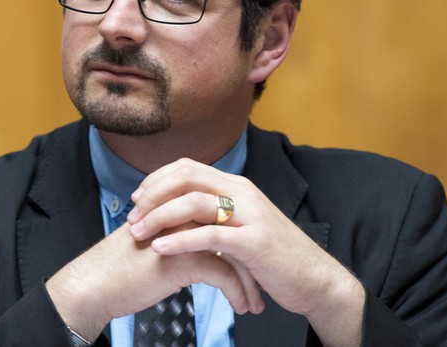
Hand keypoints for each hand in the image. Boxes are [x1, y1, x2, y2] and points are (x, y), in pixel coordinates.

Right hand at [46, 221, 262, 341]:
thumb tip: (201, 245)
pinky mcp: (184, 257)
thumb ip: (175, 234)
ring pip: (235, 253)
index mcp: (175, 207)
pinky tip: (239, 307)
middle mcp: (183, 215)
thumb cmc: (118, 268)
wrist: (94, 284)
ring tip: (254, 302)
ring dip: (249, 281)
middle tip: (262, 283)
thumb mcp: (152, 242)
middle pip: (233, 232)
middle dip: (252, 261)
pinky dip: (237, 293)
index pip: (222, 217)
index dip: (239, 240)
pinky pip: (225, 274)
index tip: (252, 264)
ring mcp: (184, 234)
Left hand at [127, 158, 363, 344]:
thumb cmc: (273, 257)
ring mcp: (250, 216)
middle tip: (131, 215)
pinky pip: (209, 236)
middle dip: (152, 195)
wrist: (315, 280)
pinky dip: (180, 241)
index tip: (136, 198)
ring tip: (137, 232)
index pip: (188, 167)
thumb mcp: (241, 226)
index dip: (157, 179)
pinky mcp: (254, 242)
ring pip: (193, 203)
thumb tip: (178, 210)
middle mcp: (243, 193)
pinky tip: (160, 249)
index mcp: (237, 186)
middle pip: (186, 178)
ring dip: (158, 217)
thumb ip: (215, 213)